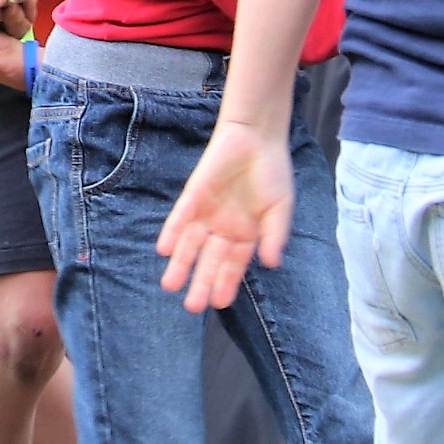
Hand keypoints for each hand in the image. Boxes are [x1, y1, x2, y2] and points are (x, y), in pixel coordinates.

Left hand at [157, 120, 292, 313]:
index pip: (234, 265)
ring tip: (170, 286)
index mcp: (246, 234)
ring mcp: (207, 213)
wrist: (256, 137)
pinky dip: (172, 232)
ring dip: (180, 263)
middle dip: (201, 282)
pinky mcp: (193, 196)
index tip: (219, 303)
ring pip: (190, 244)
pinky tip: (164, 249)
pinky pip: (180, 217)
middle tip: (192, 306)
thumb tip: (272, 263)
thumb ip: (274, 235)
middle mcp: (224, 228)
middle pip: (210, 260)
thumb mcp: (279, 207)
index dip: (226, 283)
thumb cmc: (272, 173)